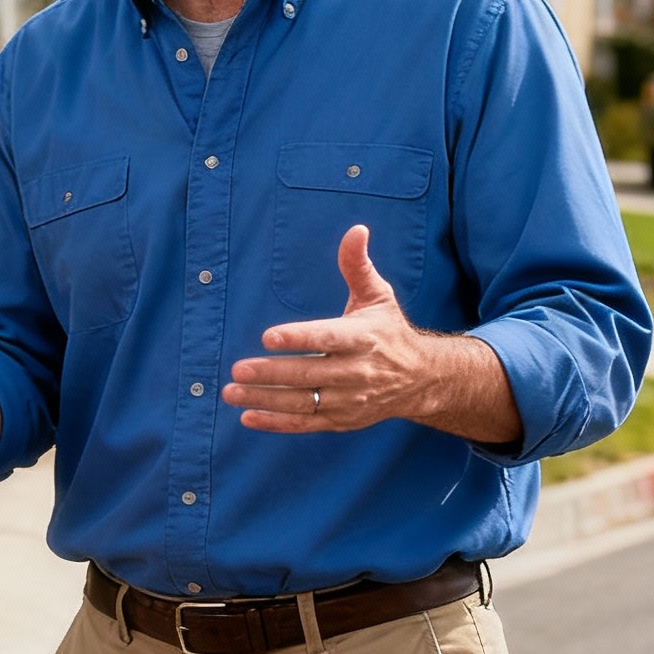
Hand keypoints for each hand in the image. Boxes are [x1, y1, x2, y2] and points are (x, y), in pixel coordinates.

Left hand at [222, 226, 520, 444]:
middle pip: (309, 374)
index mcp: (364, 338)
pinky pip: (306, 424)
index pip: (328, 337)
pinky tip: (248, 416)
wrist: (421, 379)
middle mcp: (358, 372)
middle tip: (238, 369)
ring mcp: (350, 400)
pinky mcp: (343, 419)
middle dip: (272, 373)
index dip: (299, 337)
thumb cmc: (390, 331)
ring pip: (303, 402)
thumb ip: (358, 265)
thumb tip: (356, 229)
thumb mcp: (378, 296)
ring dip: (266, 399)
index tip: (268, 336)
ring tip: (232, 391)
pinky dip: (277, 423)